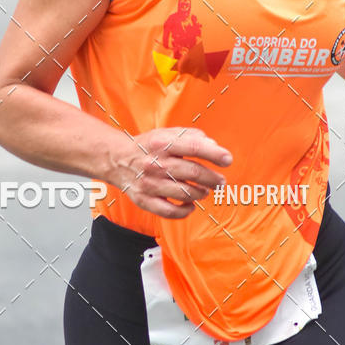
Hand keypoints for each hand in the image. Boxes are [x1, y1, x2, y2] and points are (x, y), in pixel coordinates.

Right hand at [109, 127, 232, 218]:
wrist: (117, 159)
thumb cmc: (148, 146)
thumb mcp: (167, 133)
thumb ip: (191, 136)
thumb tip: (213, 145)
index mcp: (162, 143)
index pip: (193, 147)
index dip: (214, 154)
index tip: (228, 160)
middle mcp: (155, 163)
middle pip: (192, 172)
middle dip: (212, 178)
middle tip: (220, 181)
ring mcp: (149, 183)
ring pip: (185, 193)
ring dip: (201, 193)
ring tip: (205, 190)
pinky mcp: (144, 200)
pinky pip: (170, 211)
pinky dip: (185, 210)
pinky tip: (190, 205)